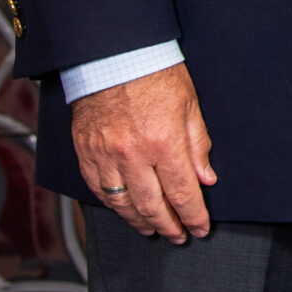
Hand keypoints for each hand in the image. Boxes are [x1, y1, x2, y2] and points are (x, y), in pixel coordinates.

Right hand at [70, 62, 217, 243]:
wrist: (112, 54)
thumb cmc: (154, 72)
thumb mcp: (189, 104)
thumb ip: (198, 145)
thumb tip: (206, 179)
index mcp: (164, 141)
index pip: (182, 192)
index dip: (193, 215)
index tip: (199, 228)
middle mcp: (133, 154)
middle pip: (152, 205)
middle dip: (169, 225)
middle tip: (178, 236)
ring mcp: (105, 155)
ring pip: (122, 204)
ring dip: (140, 221)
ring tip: (153, 229)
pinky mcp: (85, 152)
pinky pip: (98, 190)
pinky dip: (113, 205)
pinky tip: (124, 210)